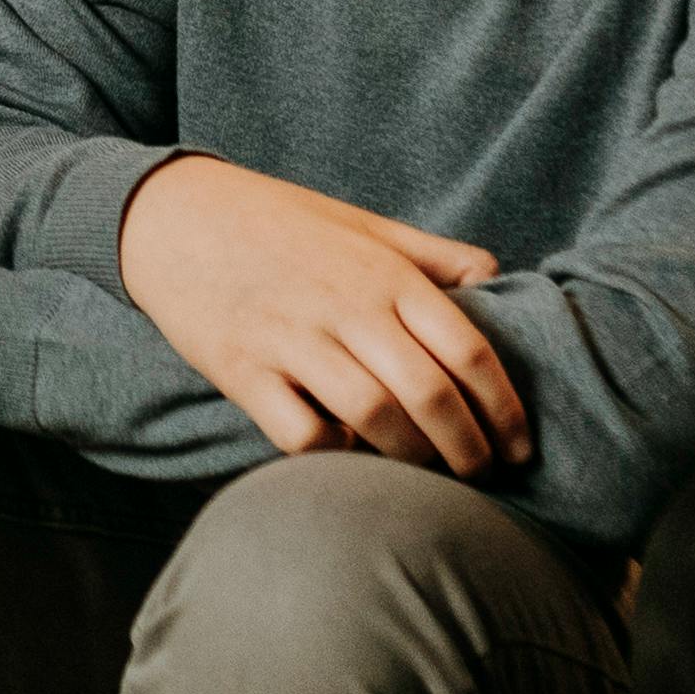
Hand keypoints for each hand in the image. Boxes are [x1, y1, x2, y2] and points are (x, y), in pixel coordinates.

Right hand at [113, 154, 528, 473]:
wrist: (175, 217)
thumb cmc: (279, 223)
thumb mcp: (361, 224)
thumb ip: (430, 255)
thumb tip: (497, 276)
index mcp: (384, 273)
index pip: (468, 349)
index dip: (505, 407)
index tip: (519, 446)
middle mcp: (345, 306)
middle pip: (430, 393)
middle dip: (468, 448)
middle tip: (483, 475)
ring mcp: (292, 339)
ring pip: (374, 416)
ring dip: (413, 458)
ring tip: (431, 476)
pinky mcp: (243, 370)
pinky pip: (301, 433)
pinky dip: (335, 454)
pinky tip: (350, 455)